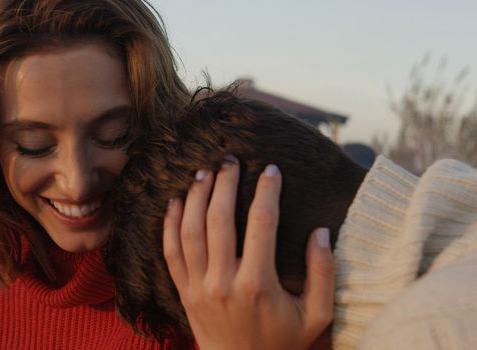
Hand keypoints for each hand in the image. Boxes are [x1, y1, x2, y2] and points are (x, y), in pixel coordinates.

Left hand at [163, 159, 334, 349]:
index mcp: (258, 283)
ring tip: (204, 172)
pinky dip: (170, 224)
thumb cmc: (283, 343)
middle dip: (225, 183)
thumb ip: (322, 274)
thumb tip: (320, 232)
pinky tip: (176, 201)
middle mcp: (224, 281)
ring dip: (196, 197)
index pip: (262, 223)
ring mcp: (199, 286)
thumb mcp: (316, 316)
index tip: (271, 170)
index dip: (267, 191)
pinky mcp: (184, 292)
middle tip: (230, 160)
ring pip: (191, 230)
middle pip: (219, 219)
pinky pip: (171, 252)